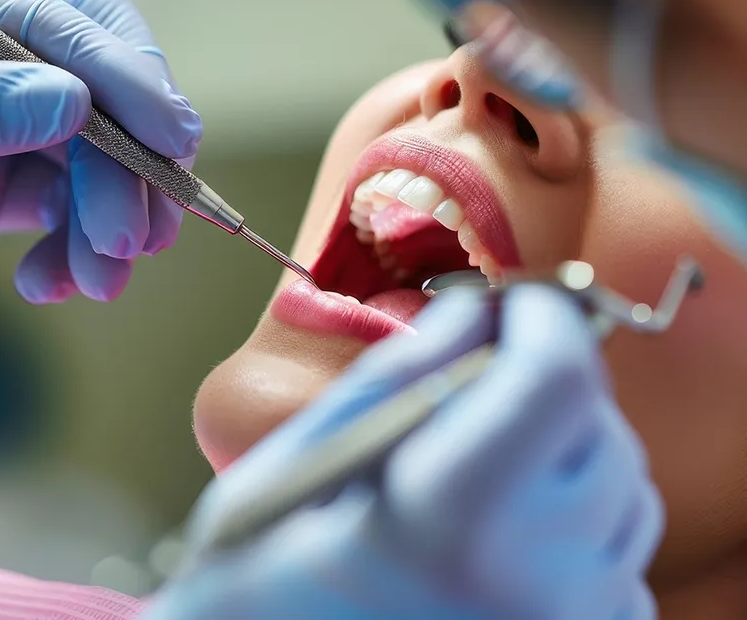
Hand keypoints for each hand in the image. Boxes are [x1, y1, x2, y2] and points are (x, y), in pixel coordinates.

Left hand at [0, 0, 201, 302]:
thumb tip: (70, 103)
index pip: (85, 22)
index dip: (138, 81)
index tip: (175, 139)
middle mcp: (20, 62)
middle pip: (114, 104)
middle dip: (130, 178)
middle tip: (131, 240)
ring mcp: (27, 125)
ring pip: (106, 169)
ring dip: (111, 231)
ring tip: (98, 282)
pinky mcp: (21, 182)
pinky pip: (74, 214)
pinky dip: (74, 254)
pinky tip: (54, 281)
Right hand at [146, 287, 662, 619]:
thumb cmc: (263, 576)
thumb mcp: (306, 456)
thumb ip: (402, 371)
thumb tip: (476, 310)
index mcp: (451, 525)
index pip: (556, 379)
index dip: (543, 318)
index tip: (513, 301)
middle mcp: (534, 589)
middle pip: (603, 429)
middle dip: (556, 375)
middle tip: (496, 365)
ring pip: (627, 490)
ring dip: (573, 442)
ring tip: (495, 445)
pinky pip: (619, 553)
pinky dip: (581, 511)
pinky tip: (513, 517)